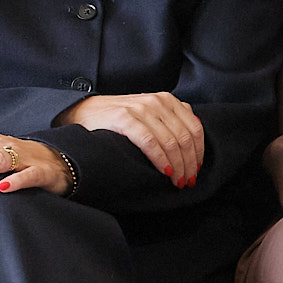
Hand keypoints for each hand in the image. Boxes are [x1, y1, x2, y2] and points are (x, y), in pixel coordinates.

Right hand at [59, 92, 202, 184]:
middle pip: (185, 137)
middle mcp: (158, 101)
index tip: (196, 170)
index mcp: (168, 100)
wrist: (84, 111)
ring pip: (171, 142)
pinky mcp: (125, 118)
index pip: (195, 129)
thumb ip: (170, 121)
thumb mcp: (150, 114)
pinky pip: (151, 142)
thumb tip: (194, 144)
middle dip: (189, 164)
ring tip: (177, 181)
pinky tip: (164, 172)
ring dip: (177, 166)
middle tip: (187, 181)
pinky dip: (161, 160)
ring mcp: (142, 109)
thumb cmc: (119, 118)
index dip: (199, 153)